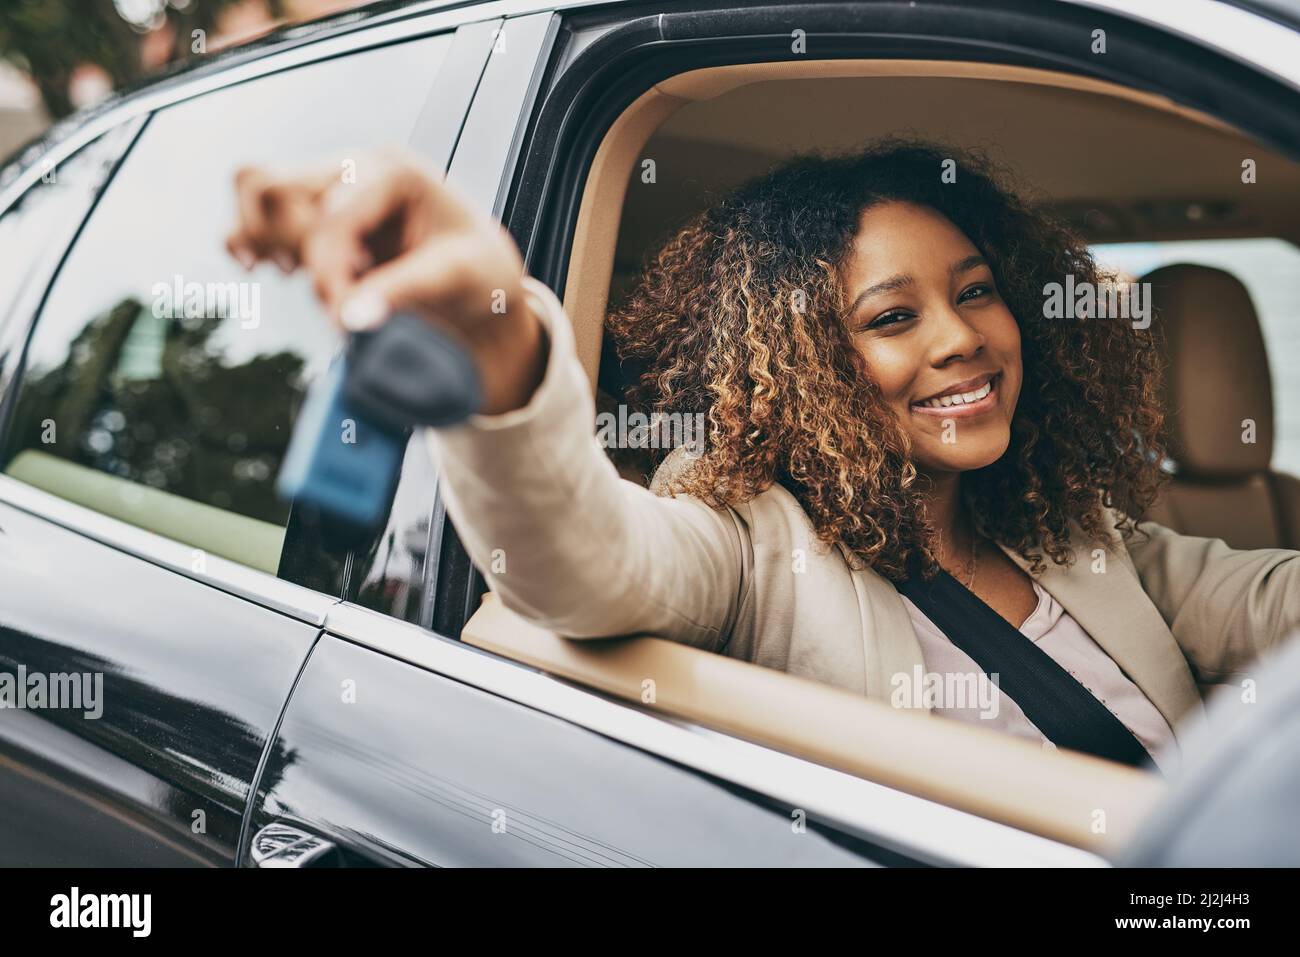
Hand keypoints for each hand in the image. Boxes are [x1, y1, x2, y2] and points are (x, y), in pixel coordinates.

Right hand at [226, 149, 546, 414]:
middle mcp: (357, 166)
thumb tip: (347, 319)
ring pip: (255, 187)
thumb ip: (402, 292)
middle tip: (333, 298)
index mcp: (395, 172)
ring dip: (263, 240)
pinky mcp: (316, 209)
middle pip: (275, 189)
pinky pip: (254, 205)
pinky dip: (249, 237)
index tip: (344, 323)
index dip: (328, 276)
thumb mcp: (455, 279)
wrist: (483, 283)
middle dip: (294, 253)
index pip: (329, 217)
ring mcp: (332, 182)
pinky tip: (271, 267)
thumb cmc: (479, 273)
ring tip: (295, 274)